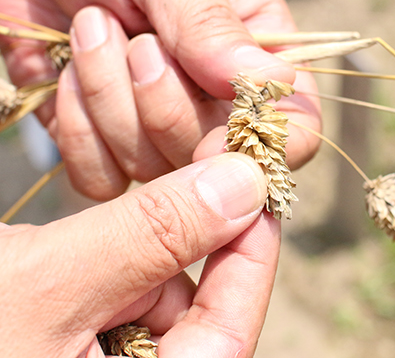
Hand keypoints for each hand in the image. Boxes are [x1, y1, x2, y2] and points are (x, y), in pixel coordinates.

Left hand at [0, 0, 320, 199]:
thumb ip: (211, 21)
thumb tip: (273, 83)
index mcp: (256, 48)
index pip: (294, 120)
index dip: (267, 143)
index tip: (219, 138)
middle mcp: (218, 98)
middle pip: (218, 158)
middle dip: (165, 103)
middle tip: (139, 41)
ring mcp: (163, 128)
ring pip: (155, 169)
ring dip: (111, 99)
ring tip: (94, 30)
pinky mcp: (110, 147)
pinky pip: (103, 178)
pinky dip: (78, 129)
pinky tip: (68, 73)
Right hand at [0, 153, 278, 357]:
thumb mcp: (41, 289)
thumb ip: (150, 237)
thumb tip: (244, 185)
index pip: (229, 331)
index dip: (251, 251)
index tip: (257, 182)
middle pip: (192, 302)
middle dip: (188, 230)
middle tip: (201, 155)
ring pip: (151, 283)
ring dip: (142, 232)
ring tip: (119, 200)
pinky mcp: (68, 336)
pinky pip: (111, 283)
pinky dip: (106, 245)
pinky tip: (83, 228)